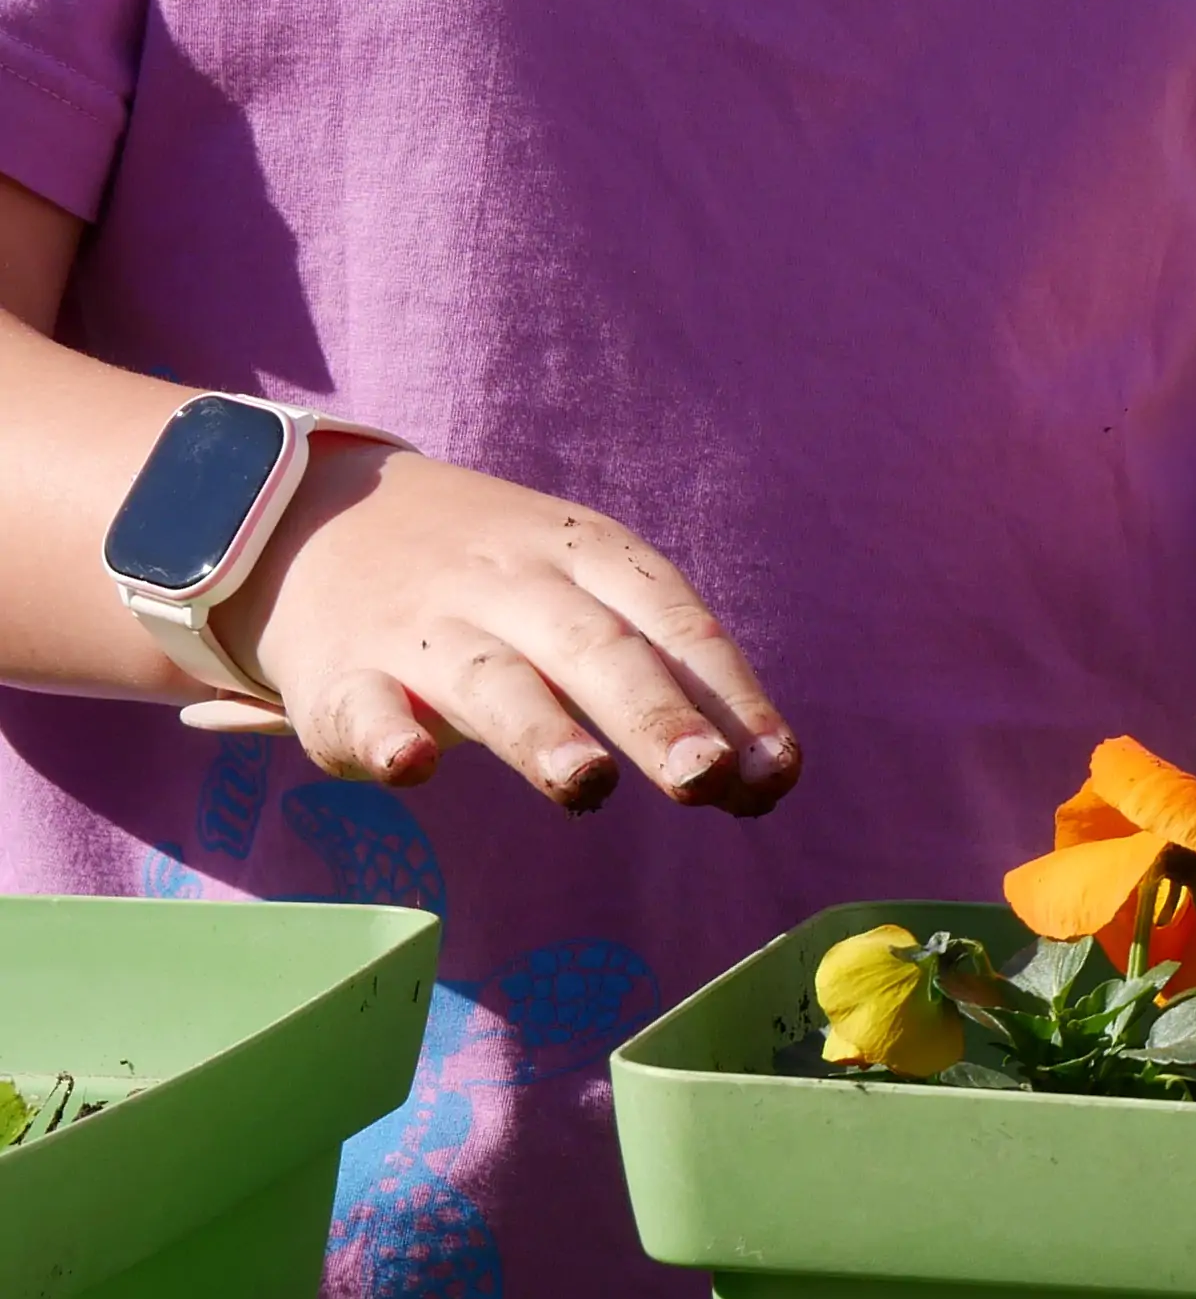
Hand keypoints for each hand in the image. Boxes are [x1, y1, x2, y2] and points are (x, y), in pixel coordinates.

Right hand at [230, 447, 796, 811]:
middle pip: (593, 648)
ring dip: (538, 732)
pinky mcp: (340, 676)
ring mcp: (422, 628)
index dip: (729, 698)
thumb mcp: (592, 601)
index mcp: (590, 557)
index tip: (774, 772)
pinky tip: (412, 766)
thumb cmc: (501, 587)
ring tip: (584, 782)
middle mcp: (512, 586)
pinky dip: (386, 735)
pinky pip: (364, 706)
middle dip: (653, 714)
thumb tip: (765, 780)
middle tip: (704, 776)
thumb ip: (676, 688)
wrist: (317, 516)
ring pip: (488, 678)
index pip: (674, 623)